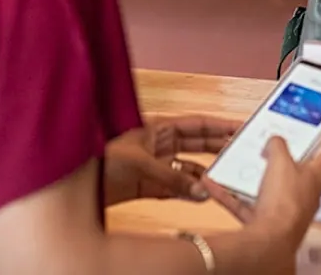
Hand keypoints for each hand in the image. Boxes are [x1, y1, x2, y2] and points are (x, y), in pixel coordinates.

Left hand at [103, 115, 239, 206]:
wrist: (78, 183)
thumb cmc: (101, 158)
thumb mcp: (140, 163)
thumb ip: (172, 177)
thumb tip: (200, 189)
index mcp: (158, 129)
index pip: (196, 124)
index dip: (219, 124)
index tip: (239, 126)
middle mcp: (159, 146)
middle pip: (197, 143)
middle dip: (219, 145)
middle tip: (242, 150)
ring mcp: (156, 166)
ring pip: (190, 168)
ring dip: (206, 173)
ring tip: (224, 178)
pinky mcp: (150, 186)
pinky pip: (178, 188)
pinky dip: (191, 192)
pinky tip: (203, 196)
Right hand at [205, 107, 320, 241]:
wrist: (268, 241)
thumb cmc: (285, 204)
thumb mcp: (280, 159)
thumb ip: (277, 144)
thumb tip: (274, 141)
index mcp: (318, 173)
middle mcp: (305, 190)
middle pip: (299, 165)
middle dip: (287, 151)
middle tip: (281, 136)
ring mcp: (286, 206)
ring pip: (270, 183)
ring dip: (254, 172)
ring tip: (241, 158)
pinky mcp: (267, 219)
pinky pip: (247, 201)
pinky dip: (232, 191)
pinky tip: (218, 182)